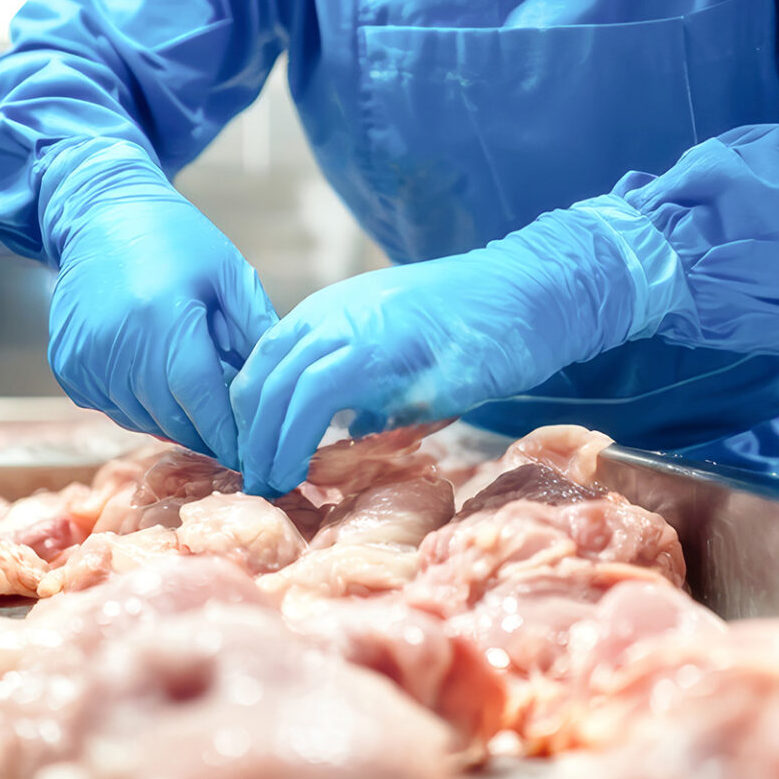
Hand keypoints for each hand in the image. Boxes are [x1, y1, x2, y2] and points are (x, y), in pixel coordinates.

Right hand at [46, 147, 277, 467]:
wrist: (101, 214)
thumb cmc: (175, 240)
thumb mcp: (228, 272)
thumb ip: (257, 329)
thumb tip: (283, 386)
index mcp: (164, 318)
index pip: (202, 400)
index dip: (230, 433)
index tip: (255, 452)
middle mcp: (117, 344)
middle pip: (173, 418)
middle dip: (208, 433)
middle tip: (235, 435)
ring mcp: (86, 359)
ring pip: (143, 419)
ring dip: (175, 420)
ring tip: (198, 399)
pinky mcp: (67, 367)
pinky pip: (113, 408)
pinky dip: (141, 406)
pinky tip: (157, 379)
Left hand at [231, 203, 671, 495]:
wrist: (531, 294)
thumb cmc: (477, 330)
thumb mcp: (403, 353)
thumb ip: (367, 388)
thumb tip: (343, 435)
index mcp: (330, 312)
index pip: (263, 364)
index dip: (249, 417)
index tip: (252, 457)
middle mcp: (333, 315)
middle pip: (260, 379)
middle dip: (248, 438)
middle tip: (251, 482)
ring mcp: (358, 330)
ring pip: (280, 387)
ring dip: (268, 444)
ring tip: (270, 484)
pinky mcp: (388, 353)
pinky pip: (320, 394)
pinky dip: (300, 437)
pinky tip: (302, 470)